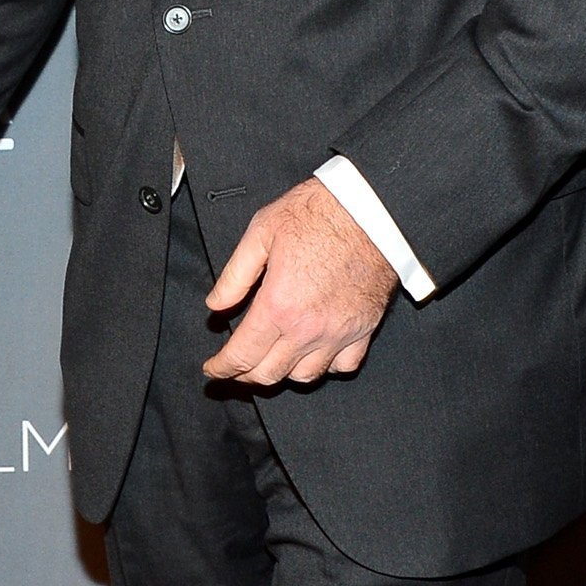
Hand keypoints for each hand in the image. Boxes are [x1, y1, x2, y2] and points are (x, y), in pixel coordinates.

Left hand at [201, 176, 397, 387]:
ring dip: (282, 373)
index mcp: (278, 305)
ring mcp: (338, 332)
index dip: (221, 368)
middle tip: (235, 367)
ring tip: (270, 359)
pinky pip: (343, 365)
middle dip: (244, 375)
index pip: (241, 356)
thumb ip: (235, 276)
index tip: (213, 369)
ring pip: (304, 376)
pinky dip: (325, 366)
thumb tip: (216, 304)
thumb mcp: (261, 233)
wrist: (371, 210)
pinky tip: (313, 352)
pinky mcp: (364, 329)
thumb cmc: (319, 214)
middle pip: (269, 374)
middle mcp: (308, 327)